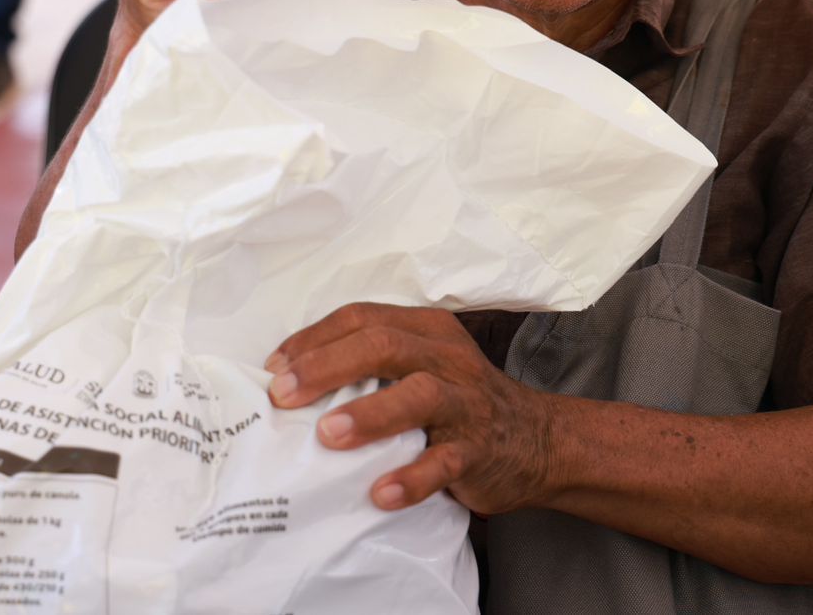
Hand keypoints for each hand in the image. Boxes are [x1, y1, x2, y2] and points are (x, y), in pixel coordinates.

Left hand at [266, 303, 558, 515]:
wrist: (537, 442)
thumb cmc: (459, 402)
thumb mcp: (422, 366)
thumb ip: (372, 366)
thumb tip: (292, 381)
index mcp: (427, 330)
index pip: (364, 318)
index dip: (314, 339)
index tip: (275, 368)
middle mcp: (447, 358)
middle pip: (385, 345)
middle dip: (328, 367)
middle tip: (284, 394)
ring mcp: (467, 403)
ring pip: (419, 395)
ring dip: (370, 415)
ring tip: (327, 435)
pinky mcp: (479, 450)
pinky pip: (444, 462)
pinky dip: (410, 478)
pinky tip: (379, 493)